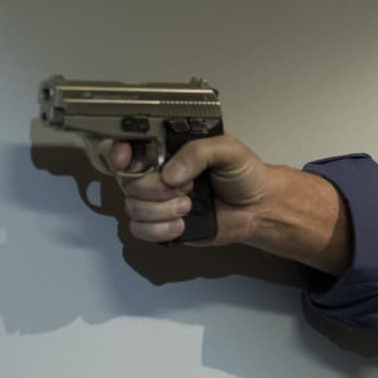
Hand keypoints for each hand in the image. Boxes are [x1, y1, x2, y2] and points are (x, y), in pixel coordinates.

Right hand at [111, 134, 270, 244]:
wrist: (258, 207)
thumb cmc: (245, 173)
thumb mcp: (228, 150)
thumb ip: (199, 152)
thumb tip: (169, 175)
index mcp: (168, 150)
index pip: (130, 147)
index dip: (119, 152)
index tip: (126, 158)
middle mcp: (157, 174)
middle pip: (127, 181)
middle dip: (154, 188)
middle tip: (187, 188)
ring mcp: (157, 200)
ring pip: (132, 206)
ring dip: (161, 210)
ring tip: (190, 207)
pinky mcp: (161, 224)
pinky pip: (139, 230)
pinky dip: (158, 229)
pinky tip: (181, 225)